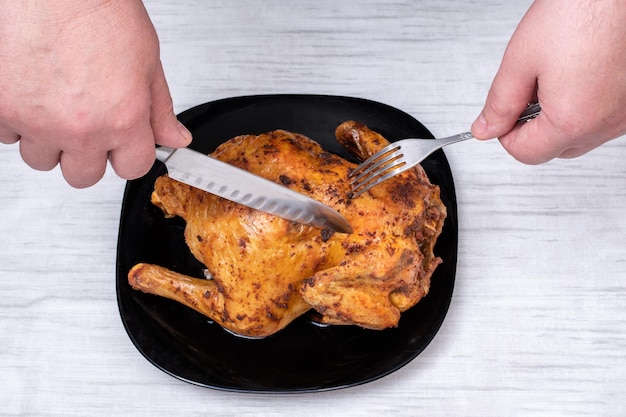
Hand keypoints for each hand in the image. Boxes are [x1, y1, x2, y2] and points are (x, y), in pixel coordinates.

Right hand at [0, 0, 191, 187]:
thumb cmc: (96, 9)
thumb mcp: (147, 59)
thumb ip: (160, 108)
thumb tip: (174, 137)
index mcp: (122, 119)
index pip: (132, 168)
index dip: (131, 154)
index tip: (126, 144)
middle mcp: (80, 128)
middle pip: (83, 176)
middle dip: (90, 156)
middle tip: (90, 126)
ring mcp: (37, 122)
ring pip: (43, 160)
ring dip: (51, 141)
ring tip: (59, 106)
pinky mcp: (2, 109)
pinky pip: (8, 138)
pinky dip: (19, 123)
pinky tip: (34, 96)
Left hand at [471, 0, 625, 163]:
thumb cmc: (582, 11)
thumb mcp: (521, 60)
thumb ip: (499, 103)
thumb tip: (486, 129)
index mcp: (573, 120)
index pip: (525, 153)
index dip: (506, 133)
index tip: (504, 112)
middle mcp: (605, 125)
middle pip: (554, 148)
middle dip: (533, 126)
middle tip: (530, 88)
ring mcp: (624, 115)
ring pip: (579, 134)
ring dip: (561, 115)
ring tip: (558, 74)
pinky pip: (601, 118)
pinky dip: (585, 105)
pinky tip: (579, 75)